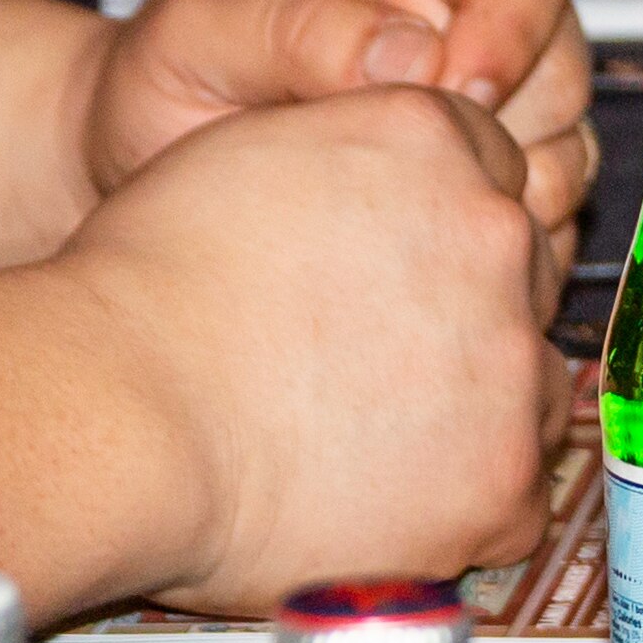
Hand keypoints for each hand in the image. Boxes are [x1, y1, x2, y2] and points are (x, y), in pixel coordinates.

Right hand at [56, 91, 565, 611]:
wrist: (115, 416)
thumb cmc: (142, 295)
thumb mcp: (246, 159)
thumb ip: (347, 160)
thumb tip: (383, 196)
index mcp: (426, 139)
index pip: (486, 162)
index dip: (435, 221)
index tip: (397, 264)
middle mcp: (492, 234)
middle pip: (516, 272)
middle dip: (462, 311)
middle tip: (370, 359)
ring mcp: (509, 359)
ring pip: (527, 382)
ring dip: (472, 407)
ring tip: (363, 436)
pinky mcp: (505, 477)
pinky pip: (515, 491)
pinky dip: (461, 503)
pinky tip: (380, 500)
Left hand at [84, 0, 594, 236]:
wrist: (142, 160)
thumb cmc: (164, 68)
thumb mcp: (197, 27)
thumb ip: (295, 28)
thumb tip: (414, 56)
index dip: (514, 19)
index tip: (466, 87)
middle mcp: (466, 8)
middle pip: (560, 51)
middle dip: (507, 116)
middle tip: (417, 163)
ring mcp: (487, 96)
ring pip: (562, 136)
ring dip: (504, 182)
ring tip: (399, 208)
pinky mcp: (487, 174)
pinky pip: (541, 207)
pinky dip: (498, 235)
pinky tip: (419, 244)